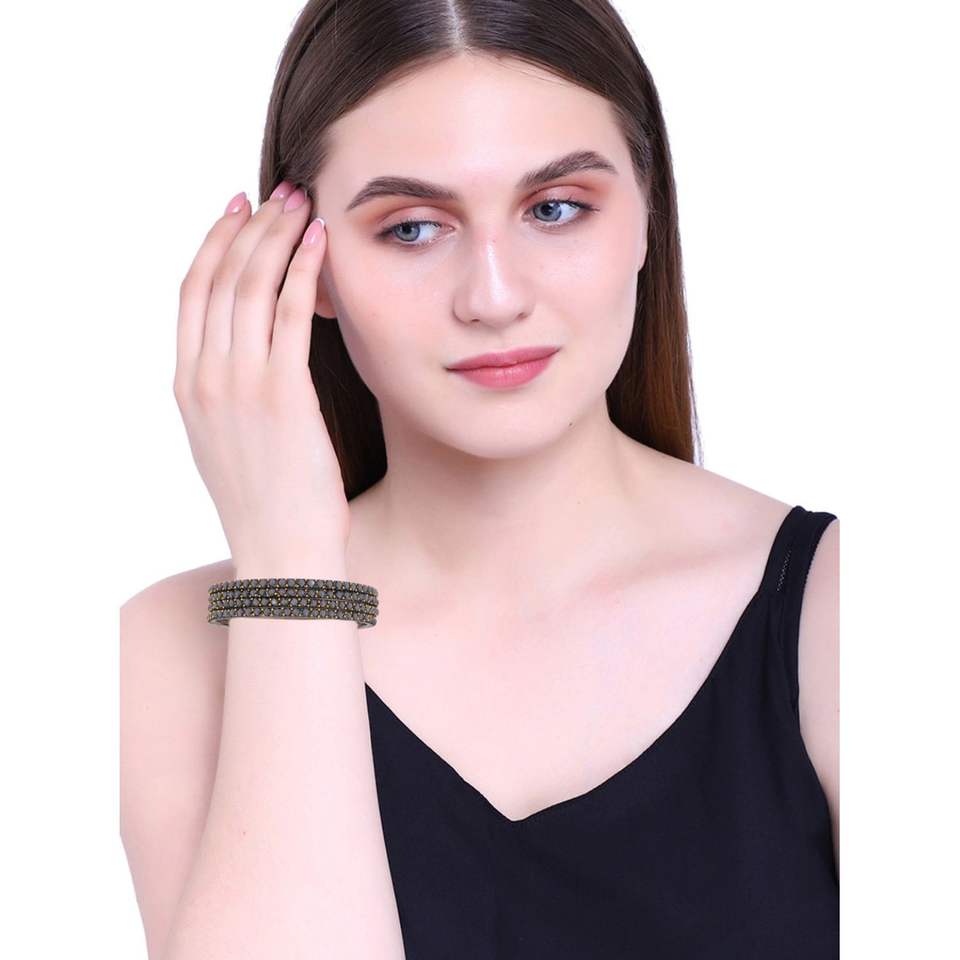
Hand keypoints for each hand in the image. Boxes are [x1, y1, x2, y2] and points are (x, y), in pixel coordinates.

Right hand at [174, 183, 348, 572]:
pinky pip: (289, 313)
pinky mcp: (281, 393)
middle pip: (220, 278)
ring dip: (277, 236)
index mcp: (186, 386)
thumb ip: (228, 393)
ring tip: (302, 203)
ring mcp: (238, 383)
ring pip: (251, 286)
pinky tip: (320, 243)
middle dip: (249, 226)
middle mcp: (204, 377)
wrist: (282, 552)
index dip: (212, 244)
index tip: (234, 210)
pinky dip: (304, 270)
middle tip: (278, 193)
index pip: (191, 294)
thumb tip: (249, 355)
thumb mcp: (229, 441)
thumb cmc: (268, 502)